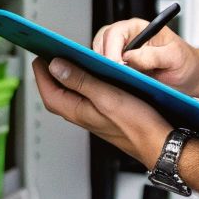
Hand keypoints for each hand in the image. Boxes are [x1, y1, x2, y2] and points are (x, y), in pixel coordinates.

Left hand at [33, 57, 174, 166]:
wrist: (158, 143)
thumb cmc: (137, 125)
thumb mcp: (107, 96)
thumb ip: (80, 81)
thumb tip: (56, 66)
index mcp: (77, 111)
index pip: (48, 92)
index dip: (41, 73)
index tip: (39, 55)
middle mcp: (82, 114)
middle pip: (57, 92)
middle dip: (51, 73)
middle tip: (49, 54)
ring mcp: (92, 115)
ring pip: (71, 94)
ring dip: (67, 77)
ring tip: (67, 59)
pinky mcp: (104, 114)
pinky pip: (86, 96)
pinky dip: (83, 82)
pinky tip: (92, 73)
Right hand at [92, 17, 198, 92]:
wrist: (190, 76)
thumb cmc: (185, 62)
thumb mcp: (175, 57)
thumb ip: (153, 56)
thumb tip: (130, 57)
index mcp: (139, 28)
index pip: (115, 33)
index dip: (111, 49)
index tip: (116, 66)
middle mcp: (127, 38)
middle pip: (101, 42)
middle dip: (103, 59)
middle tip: (114, 76)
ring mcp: (122, 52)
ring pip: (100, 56)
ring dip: (104, 68)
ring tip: (117, 81)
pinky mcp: (121, 67)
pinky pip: (106, 69)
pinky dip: (107, 76)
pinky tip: (117, 85)